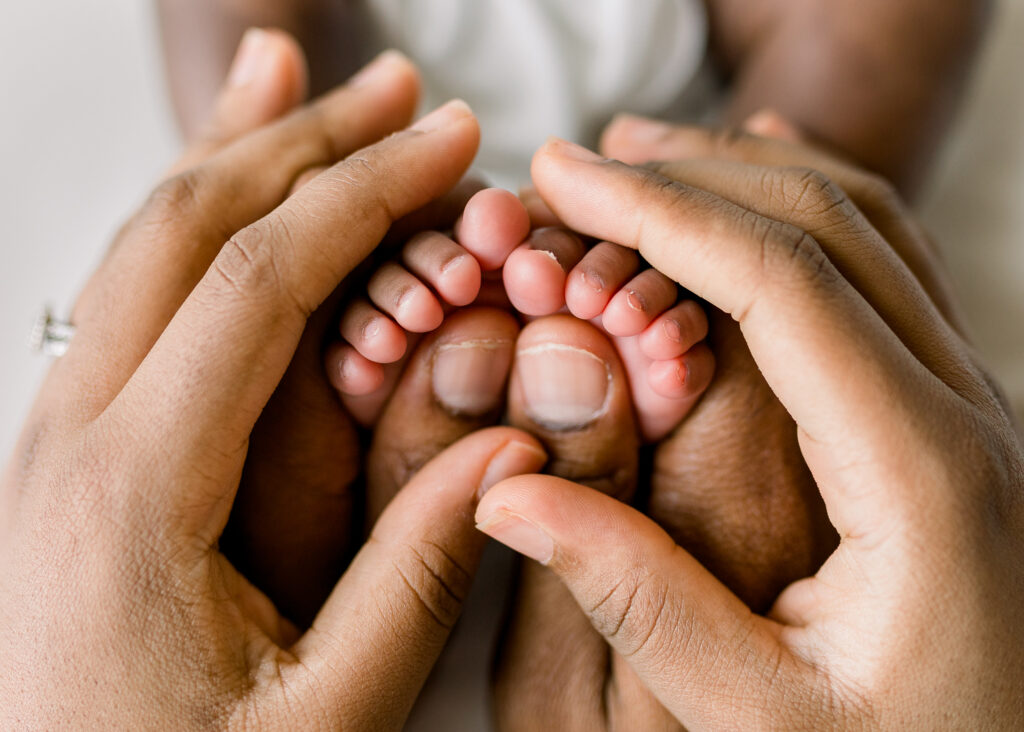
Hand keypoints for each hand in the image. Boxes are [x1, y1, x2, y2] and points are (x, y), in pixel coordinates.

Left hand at [0, 53, 550, 728]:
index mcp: (134, 494)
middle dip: (303, 141)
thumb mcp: (323, 723)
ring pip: (140, 249)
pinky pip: (127, 304)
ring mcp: (55, 443)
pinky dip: (189, 228)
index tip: (447, 143)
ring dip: (233, 158)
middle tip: (396, 89)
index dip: (364, 195)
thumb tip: (511, 451)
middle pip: (186, 229)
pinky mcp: (67, 460)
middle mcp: (71, 443)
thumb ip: (417, 580)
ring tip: (294, 81)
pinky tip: (223, 200)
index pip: (260, 284)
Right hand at [480, 135, 1023, 727]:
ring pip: (869, 229)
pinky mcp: (951, 417)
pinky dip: (810, 215)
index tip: (564, 176)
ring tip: (641, 164)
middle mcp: (964, 412)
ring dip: (748, 181)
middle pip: (828, 225)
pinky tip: (758, 192)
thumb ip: (638, 604)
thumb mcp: (764, 719)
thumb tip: (506, 495)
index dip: (660, 215)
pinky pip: (889, 271)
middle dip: (690, 177)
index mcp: (920, 474)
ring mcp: (969, 404)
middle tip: (576, 166)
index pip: (779, 284)